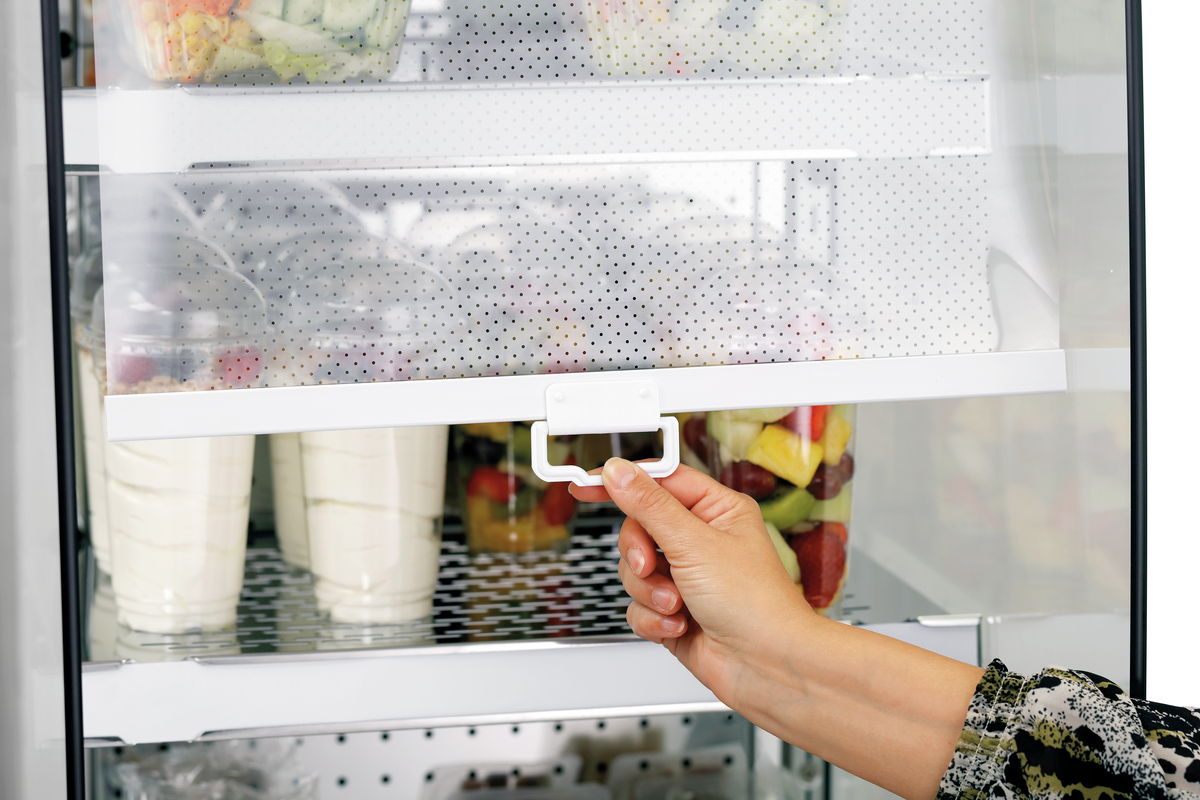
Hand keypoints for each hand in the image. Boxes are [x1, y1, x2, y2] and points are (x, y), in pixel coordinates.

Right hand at [572, 458, 984, 799]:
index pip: (659, 482)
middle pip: (639, 529)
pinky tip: (678, 625)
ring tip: (676, 603)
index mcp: (716, 510)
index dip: (623, 483)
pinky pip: (638, 605)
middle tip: (652, 566)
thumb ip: (648, 505)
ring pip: (634, 570)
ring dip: (650, 591)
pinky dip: (653, 618)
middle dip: (640, 554)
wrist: (767, 667)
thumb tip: (618, 471)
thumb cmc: (756, 604)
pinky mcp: (675, 611)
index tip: (587, 485)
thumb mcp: (694, 543)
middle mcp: (702, 541)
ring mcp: (687, 578)